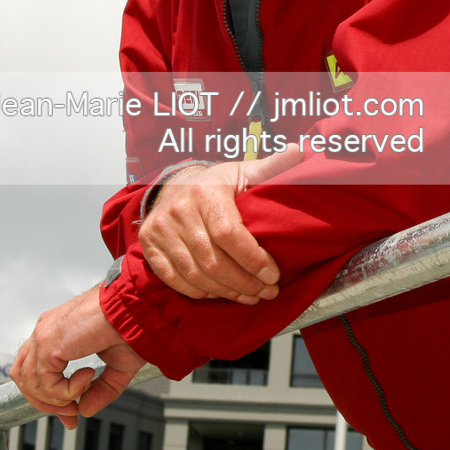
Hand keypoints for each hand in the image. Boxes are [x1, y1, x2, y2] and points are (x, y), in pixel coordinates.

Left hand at [12, 287, 145, 427]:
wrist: (137, 307)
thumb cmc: (131, 324)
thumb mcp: (116, 366)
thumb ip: (99, 390)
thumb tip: (84, 410)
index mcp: (56, 332)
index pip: (35, 370)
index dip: (49, 396)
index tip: (72, 410)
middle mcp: (45, 331)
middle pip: (25, 378)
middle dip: (48, 403)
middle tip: (72, 413)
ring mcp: (43, 336)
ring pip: (30, 383)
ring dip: (57, 399)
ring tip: (83, 391)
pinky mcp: (48, 343)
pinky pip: (45, 383)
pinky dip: (65, 391)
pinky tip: (87, 377)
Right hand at [139, 149, 297, 302]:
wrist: (175, 184)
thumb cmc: (218, 183)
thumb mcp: (244, 171)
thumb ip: (272, 167)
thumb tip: (299, 153)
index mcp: (206, 192)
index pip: (229, 233)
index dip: (253, 259)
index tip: (273, 274)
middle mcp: (179, 211)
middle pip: (213, 261)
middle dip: (245, 282)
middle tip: (267, 292)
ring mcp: (161, 230)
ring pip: (196, 275)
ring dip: (227, 292)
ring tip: (251, 296)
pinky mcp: (150, 246)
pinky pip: (176, 279)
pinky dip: (201, 292)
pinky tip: (222, 293)